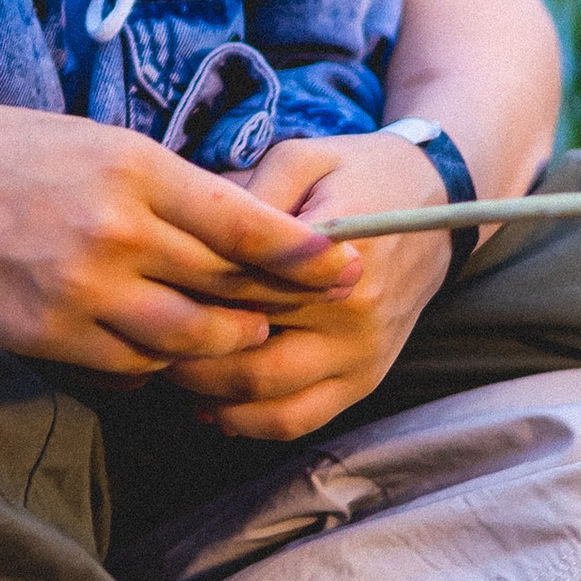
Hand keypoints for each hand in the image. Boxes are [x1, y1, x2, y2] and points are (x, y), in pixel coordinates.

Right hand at [0, 104, 364, 376]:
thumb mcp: (86, 142)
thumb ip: (156, 183)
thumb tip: (226, 217)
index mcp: (132, 168)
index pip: (243, 222)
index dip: (304, 250)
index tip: (349, 261)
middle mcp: (115, 230)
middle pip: (226, 284)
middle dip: (277, 300)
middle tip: (315, 307)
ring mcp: (82, 289)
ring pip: (187, 337)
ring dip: (223, 343)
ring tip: (244, 335)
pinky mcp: (50, 334)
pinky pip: (130, 363)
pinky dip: (158, 361)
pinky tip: (162, 349)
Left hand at [161, 127, 459, 439]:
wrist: (439, 205)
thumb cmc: (357, 174)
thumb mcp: (302, 158)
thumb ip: (245, 195)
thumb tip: (182, 232)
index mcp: (336, 259)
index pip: (239, 291)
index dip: (183, 295)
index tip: (142, 289)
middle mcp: (354, 318)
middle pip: (246, 354)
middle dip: (184, 353)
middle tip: (141, 334)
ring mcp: (362, 358)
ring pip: (266, 400)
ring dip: (207, 393)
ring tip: (168, 367)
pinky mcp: (364, 381)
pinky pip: (299, 420)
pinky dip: (247, 422)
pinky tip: (209, 405)